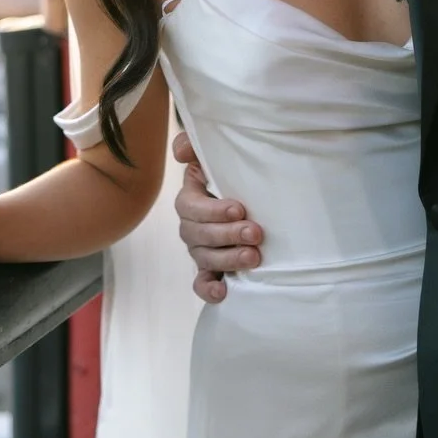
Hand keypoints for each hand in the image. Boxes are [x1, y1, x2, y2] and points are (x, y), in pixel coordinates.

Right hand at [172, 131, 262, 301]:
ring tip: (254, 257)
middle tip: (255, 233)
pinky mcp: (212, 270)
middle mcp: (191, 227)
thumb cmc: (231, 173)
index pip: (192, 207)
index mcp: (190, 200)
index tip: (240, 208)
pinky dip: (210, 290)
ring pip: (205, 259)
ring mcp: (200, 250)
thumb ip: (193, 144)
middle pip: (200, 235)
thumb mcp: (213, 154)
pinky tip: (224, 293)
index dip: (213, 210)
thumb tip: (181, 152)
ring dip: (228, 260)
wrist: (250, 194)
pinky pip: (203, 283)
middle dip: (228, 235)